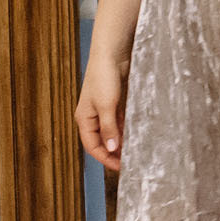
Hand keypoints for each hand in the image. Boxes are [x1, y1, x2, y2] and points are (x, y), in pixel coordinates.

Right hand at [76, 52, 128, 173]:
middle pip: (102, 141)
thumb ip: (109, 128)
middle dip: (113, 153)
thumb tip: (112, 149)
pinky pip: (119, 121)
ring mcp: (103, 109)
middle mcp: (92, 116)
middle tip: (129, 162)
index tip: (120, 167)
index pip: (92, 146)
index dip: (105, 158)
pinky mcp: (114, 101)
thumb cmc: (104, 75)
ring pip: (111, 132)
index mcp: (84, 118)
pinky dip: (125, 129)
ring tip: (134, 151)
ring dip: (121, 142)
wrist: (112, 52)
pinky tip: (135, 135)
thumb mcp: (107, 105)